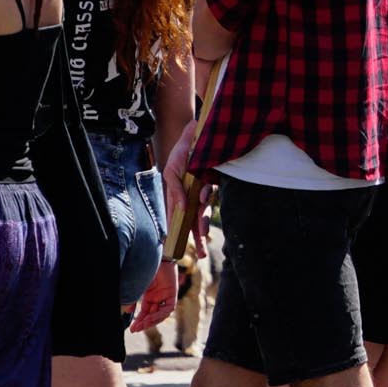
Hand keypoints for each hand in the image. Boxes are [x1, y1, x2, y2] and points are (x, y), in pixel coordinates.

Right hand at [129, 259, 178, 332]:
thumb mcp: (137, 287)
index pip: (145, 313)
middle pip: (153, 315)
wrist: (155, 257)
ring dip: (152, 320)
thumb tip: (126, 312)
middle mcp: (158, 298)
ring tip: (143, 324)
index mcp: (150, 296)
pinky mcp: (172, 293)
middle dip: (145, 323)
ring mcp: (166, 296)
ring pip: (161, 314)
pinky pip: (168, 308)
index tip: (132, 329)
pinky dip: (160, 314)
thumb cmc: (146, 270)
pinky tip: (151, 317)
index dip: (139, 321)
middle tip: (137, 329)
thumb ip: (133, 299)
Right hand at [163, 121, 212, 249]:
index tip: (181, 251)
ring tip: (201, 233)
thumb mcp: (172, 172)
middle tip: (200, 255)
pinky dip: (205, 198)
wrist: (195, 132)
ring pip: (204, 210)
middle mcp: (194, 194)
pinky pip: (211, 193)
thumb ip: (175, 191)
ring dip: (201, 222)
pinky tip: (201, 197)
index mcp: (181, 196)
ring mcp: (205, 187)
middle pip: (196, 220)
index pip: (182, 218)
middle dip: (197, 237)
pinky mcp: (215, 179)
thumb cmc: (181, 153)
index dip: (183, 233)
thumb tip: (181, 209)